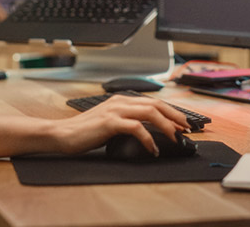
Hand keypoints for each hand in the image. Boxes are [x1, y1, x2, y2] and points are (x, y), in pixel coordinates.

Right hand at [54, 94, 188, 155]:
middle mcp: (120, 101)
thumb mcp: (110, 124)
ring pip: (150, 113)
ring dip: (166, 125)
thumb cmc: (85, 132)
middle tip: (187, 129)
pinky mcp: (110, 122)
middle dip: (175, 116)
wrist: (62, 134)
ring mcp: (115, 110)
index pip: (153, 102)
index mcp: (121, 100)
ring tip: (175, 137)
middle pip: (156, 104)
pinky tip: (153, 148)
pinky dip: (148, 138)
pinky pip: (136, 128)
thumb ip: (126, 122)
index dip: (171, 111)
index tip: (182, 123)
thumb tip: (147, 132)